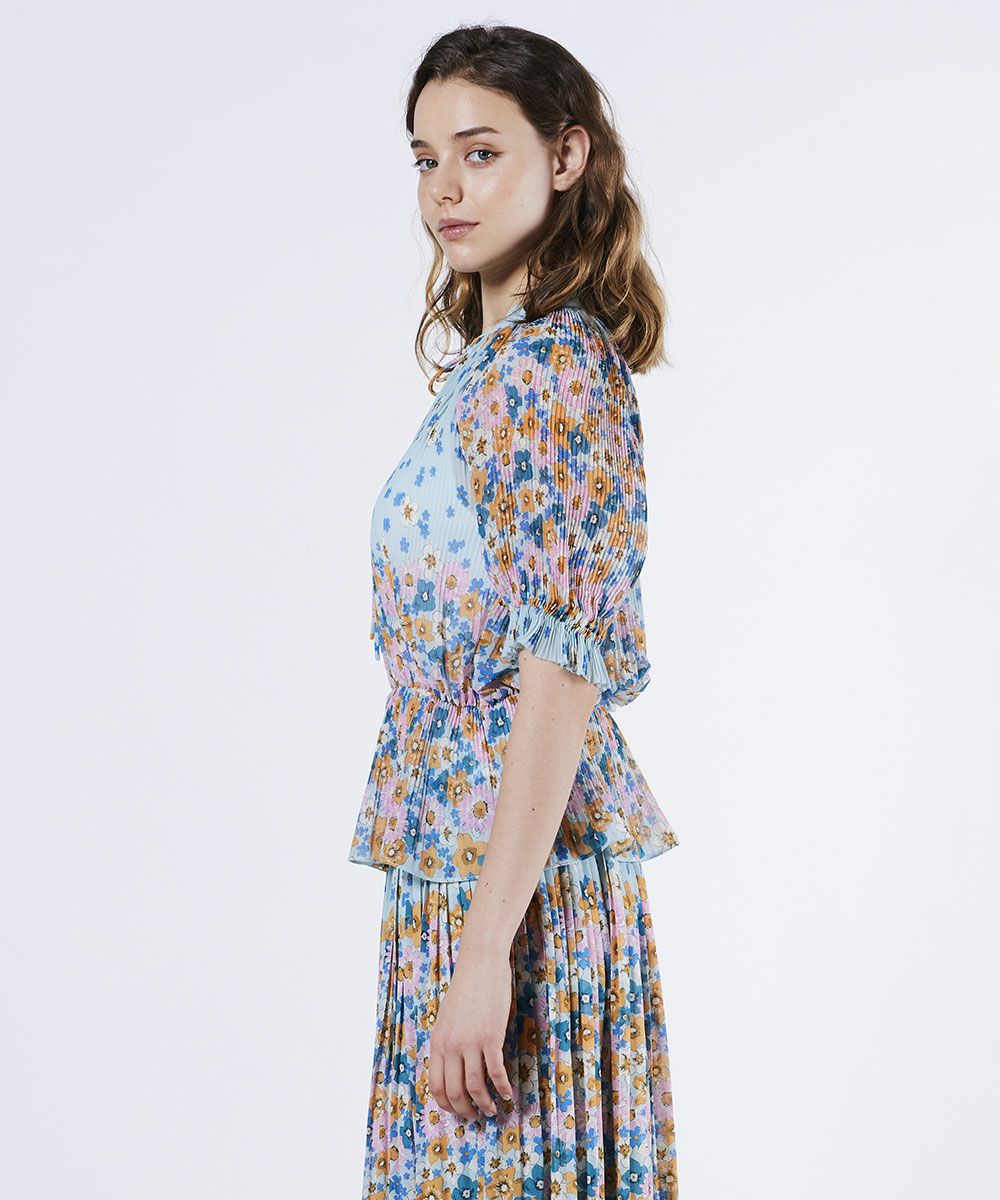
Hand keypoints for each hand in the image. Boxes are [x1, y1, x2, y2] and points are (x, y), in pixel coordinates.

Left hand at [428, 943, 514, 1119]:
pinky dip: (502, 1088)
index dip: (447, 1104)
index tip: (458, 1111)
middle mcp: (450, 1046)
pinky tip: (508, 1094)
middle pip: (454, 1091)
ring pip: (475, 1086)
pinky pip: (495, 1072)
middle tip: (476, 1116)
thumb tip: (452, 1068)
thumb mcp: (447, 1018)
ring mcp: (470, 1042)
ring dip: (485, 1104)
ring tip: (493, 1110)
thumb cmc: (466, 989)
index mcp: (437, 1042)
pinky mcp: (490, 1037)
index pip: (436, 1086)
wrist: (480, 965)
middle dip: (466, 1110)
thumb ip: (447, 1043)